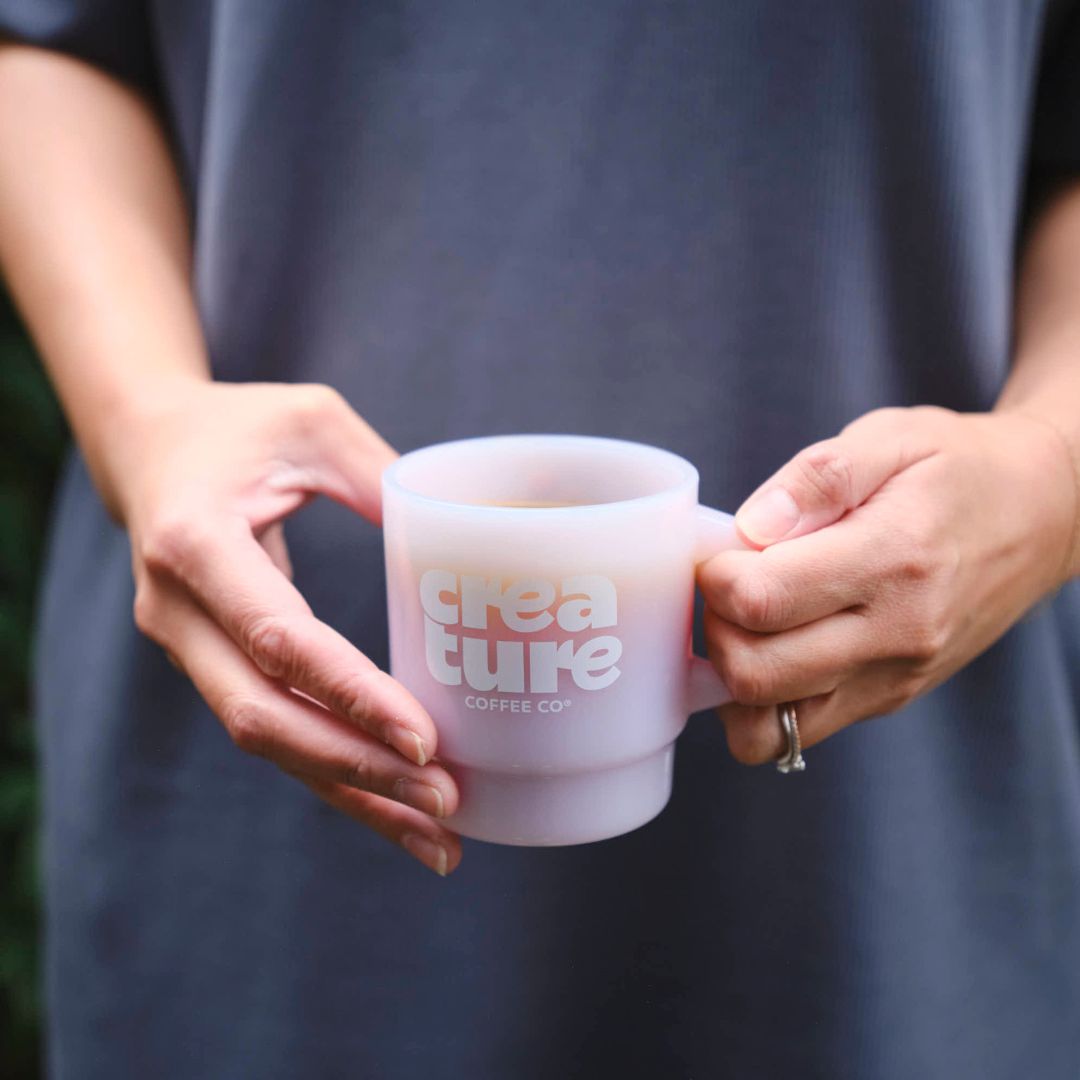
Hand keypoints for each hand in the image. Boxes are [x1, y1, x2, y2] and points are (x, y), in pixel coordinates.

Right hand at [116, 380, 461, 874]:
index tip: (424, 739)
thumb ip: (382, 474)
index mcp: (196, 541)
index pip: (278, 638)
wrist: (148, 450)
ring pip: (267, 741)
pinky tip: (393, 811)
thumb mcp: (314, 422)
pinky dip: (333, 775)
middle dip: (358, 767)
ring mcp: (188, 647)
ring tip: (438, 838)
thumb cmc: (239, 427)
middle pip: (265, 717)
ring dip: (351, 794)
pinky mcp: (211, 665)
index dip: (350, 693)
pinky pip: (273, 730)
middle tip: (447, 800)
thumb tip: (468, 534)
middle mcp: (179, 610)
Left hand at [698, 406, 1078, 763]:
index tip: (722, 549)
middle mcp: (896, 635)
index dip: (716, 576)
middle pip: (755, 674)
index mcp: (892, 559)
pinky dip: (759, 705)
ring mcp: (893, 678)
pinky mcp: (888, 700)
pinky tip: (768, 650)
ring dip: (729, 675)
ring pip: (768, 723)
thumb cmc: (955, 468)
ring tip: (746, 621)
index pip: (762, 601)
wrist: (1042, 514)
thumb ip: (816, 478)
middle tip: (729, 585)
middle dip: (714, 627)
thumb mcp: (889, 438)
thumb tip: (750, 528)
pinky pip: (796, 733)